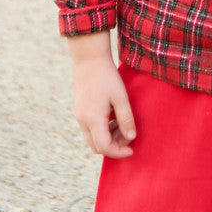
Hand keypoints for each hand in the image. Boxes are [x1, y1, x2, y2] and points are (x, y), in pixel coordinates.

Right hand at [68, 32, 135, 157]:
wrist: (89, 60)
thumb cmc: (107, 77)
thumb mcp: (121, 98)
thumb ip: (126, 119)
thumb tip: (131, 138)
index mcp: (93, 119)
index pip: (104, 147)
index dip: (119, 152)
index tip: (132, 149)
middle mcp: (83, 121)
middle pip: (96, 147)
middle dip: (113, 147)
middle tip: (128, 137)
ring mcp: (79, 116)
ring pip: (93, 138)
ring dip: (108, 138)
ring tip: (123, 125)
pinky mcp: (80, 111)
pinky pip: (90, 129)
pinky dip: (102, 130)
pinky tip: (113, 118)